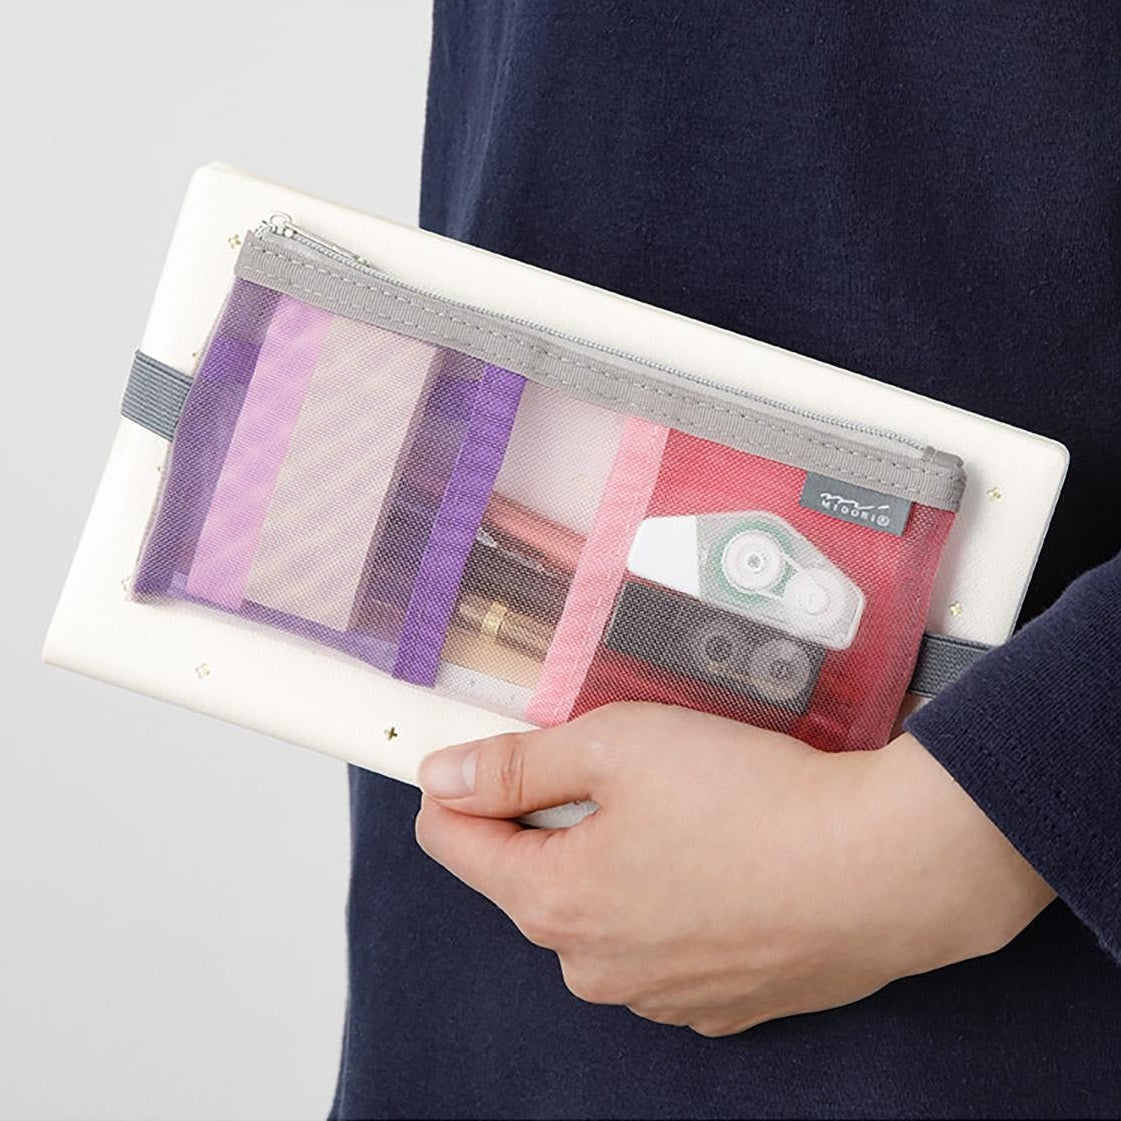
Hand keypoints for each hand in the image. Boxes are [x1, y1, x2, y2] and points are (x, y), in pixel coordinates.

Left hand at [415, 703, 1053, 1035]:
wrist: (887, 868)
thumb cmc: (754, 801)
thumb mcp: (616, 746)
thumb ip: (516, 764)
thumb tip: (442, 776)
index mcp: (554, 902)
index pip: (455, 841)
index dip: (465, 784)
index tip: (496, 750)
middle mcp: (594, 967)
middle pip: (533, 875)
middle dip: (559, 818)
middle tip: (627, 768)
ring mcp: (659, 995)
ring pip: (602, 910)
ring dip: (621, 860)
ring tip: (691, 815)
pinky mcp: (720, 1001)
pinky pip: (664, 940)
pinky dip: (675, 898)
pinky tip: (726, 862)